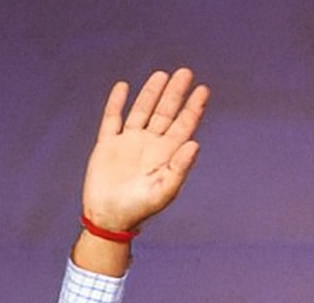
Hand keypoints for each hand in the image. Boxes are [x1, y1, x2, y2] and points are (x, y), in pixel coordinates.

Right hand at [81, 68, 208, 234]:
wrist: (110, 216)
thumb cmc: (141, 208)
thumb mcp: (165, 190)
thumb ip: (180, 167)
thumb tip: (195, 143)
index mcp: (168, 155)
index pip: (184, 125)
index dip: (193, 107)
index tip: (203, 89)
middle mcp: (151, 145)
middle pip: (166, 113)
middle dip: (176, 93)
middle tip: (186, 72)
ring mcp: (130, 142)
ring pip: (142, 111)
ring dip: (151, 93)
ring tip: (162, 74)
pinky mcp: (108, 144)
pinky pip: (112, 118)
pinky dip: (117, 102)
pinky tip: (124, 86)